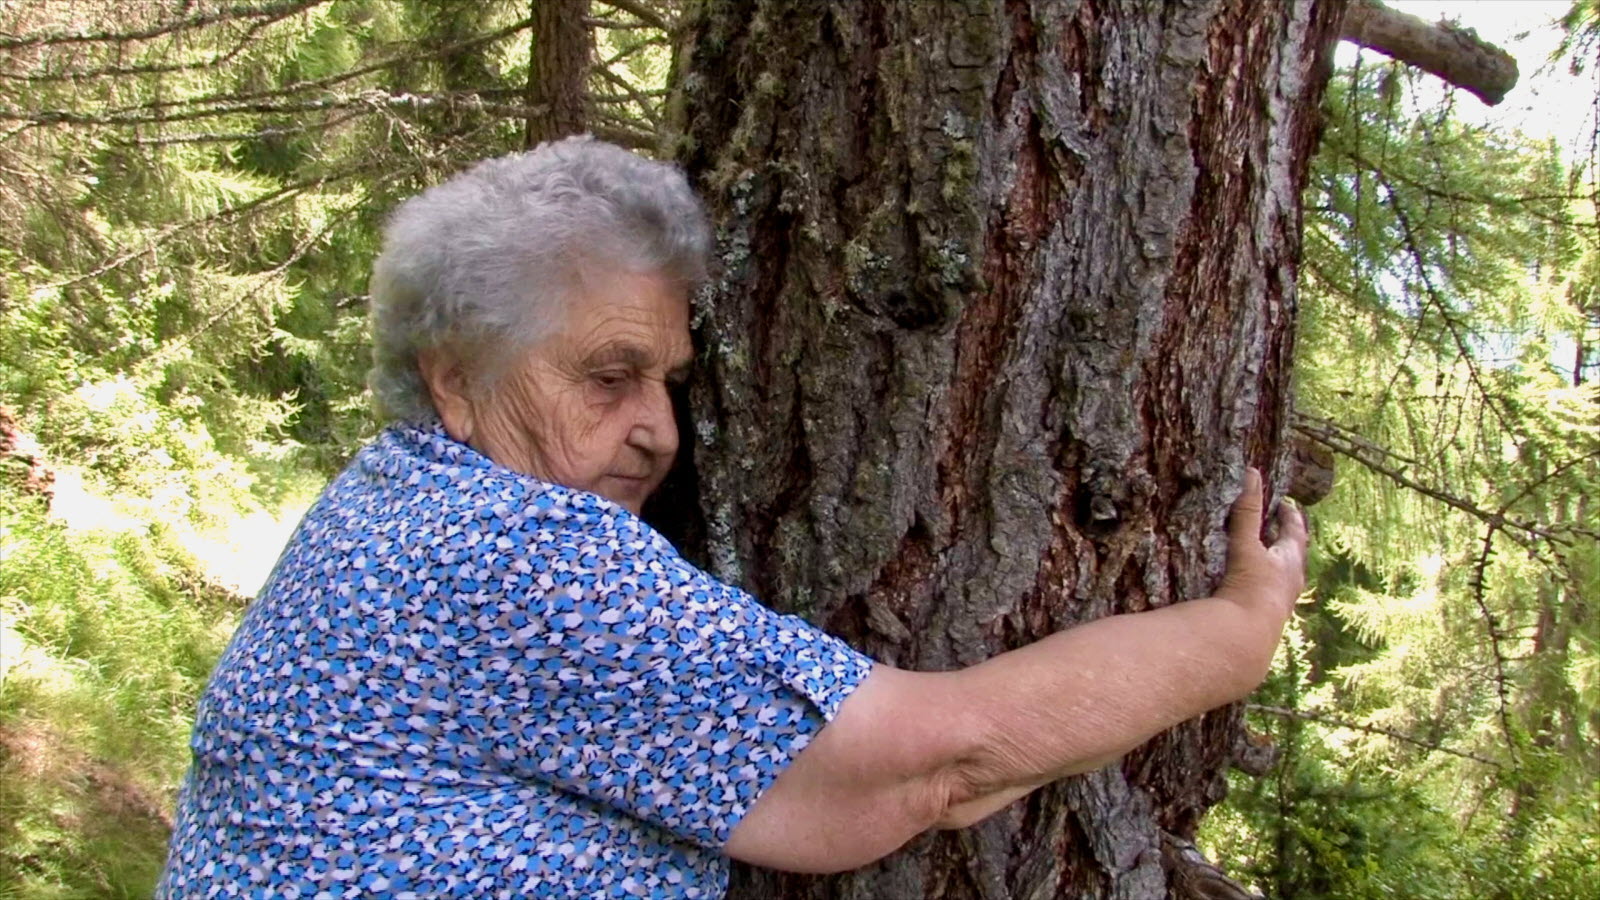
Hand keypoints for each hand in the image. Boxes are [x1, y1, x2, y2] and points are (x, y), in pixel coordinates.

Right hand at [1217, 468, 1306, 620]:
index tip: (1286, 504)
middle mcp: (1291, 582)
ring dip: (1276, 563)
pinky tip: (1250, 585)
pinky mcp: (1265, 617)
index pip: (1295, 532)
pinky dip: (1262, 582)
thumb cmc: (1252, 588)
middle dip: (1287, 539)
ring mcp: (1280, 601)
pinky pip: (1268, 592)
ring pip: (1283, 576)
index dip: (1290, 516)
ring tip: (1265, 555)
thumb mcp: (1247, 546)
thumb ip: (1247, 511)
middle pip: (1294, 555)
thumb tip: (1251, 472)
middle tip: (1279, 526)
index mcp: (1291, 561)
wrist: (1246, 637)